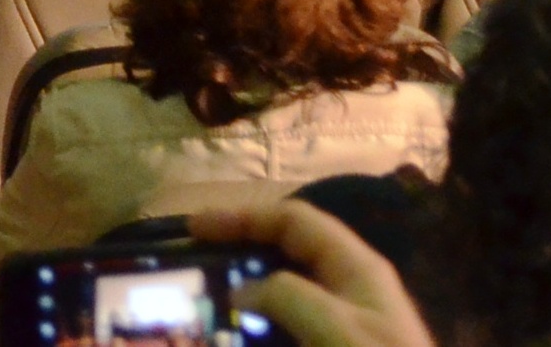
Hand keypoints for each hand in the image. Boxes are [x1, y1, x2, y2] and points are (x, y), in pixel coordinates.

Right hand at [191, 201, 437, 346]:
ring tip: (207, 315)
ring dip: (248, 303)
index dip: (244, 216)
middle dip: (241, 258)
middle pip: (287, 256)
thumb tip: (242, 291)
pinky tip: (242, 343)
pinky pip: (291, 334)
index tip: (195, 229)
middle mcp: (349, 289)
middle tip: (195, 272)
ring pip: (287, 300)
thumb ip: (289, 298)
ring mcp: (344, 327)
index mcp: (355, 267)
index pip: (294, 221)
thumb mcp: (337, 331)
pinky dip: (263, 335)